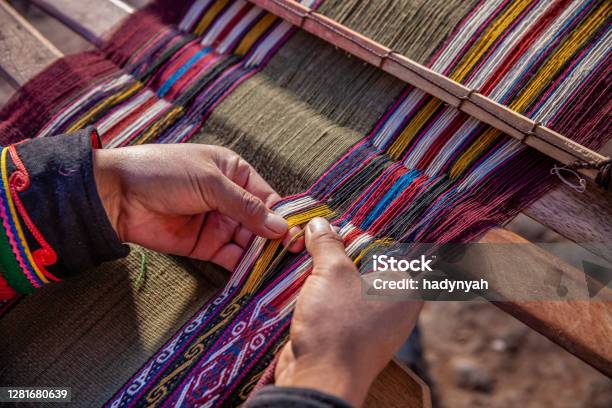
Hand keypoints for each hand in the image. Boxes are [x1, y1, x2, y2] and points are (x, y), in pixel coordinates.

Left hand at [93, 144, 302, 270]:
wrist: (117, 195)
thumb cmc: (163, 173)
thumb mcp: (210, 182)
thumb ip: (246, 207)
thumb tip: (280, 227)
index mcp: (235, 173)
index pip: (269, 198)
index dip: (284, 217)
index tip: (300, 235)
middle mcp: (231, 199)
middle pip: (263, 223)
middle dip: (278, 240)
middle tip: (295, 258)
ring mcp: (219, 224)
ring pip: (250, 243)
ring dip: (264, 256)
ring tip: (282, 271)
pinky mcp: (205, 246)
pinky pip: (232, 258)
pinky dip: (245, 268)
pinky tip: (258, 276)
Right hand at [275, 218, 421, 406]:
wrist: (317, 380)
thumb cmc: (338, 327)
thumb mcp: (332, 272)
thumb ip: (328, 244)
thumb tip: (319, 224)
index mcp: (405, 290)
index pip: (404, 251)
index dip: (385, 231)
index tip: (370, 215)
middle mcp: (393, 307)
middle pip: (373, 265)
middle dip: (349, 247)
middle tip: (331, 226)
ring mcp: (371, 323)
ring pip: (352, 285)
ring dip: (332, 269)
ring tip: (313, 246)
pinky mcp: (347, 334)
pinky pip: (338, 303)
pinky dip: (324, 290)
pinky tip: (305, 277)